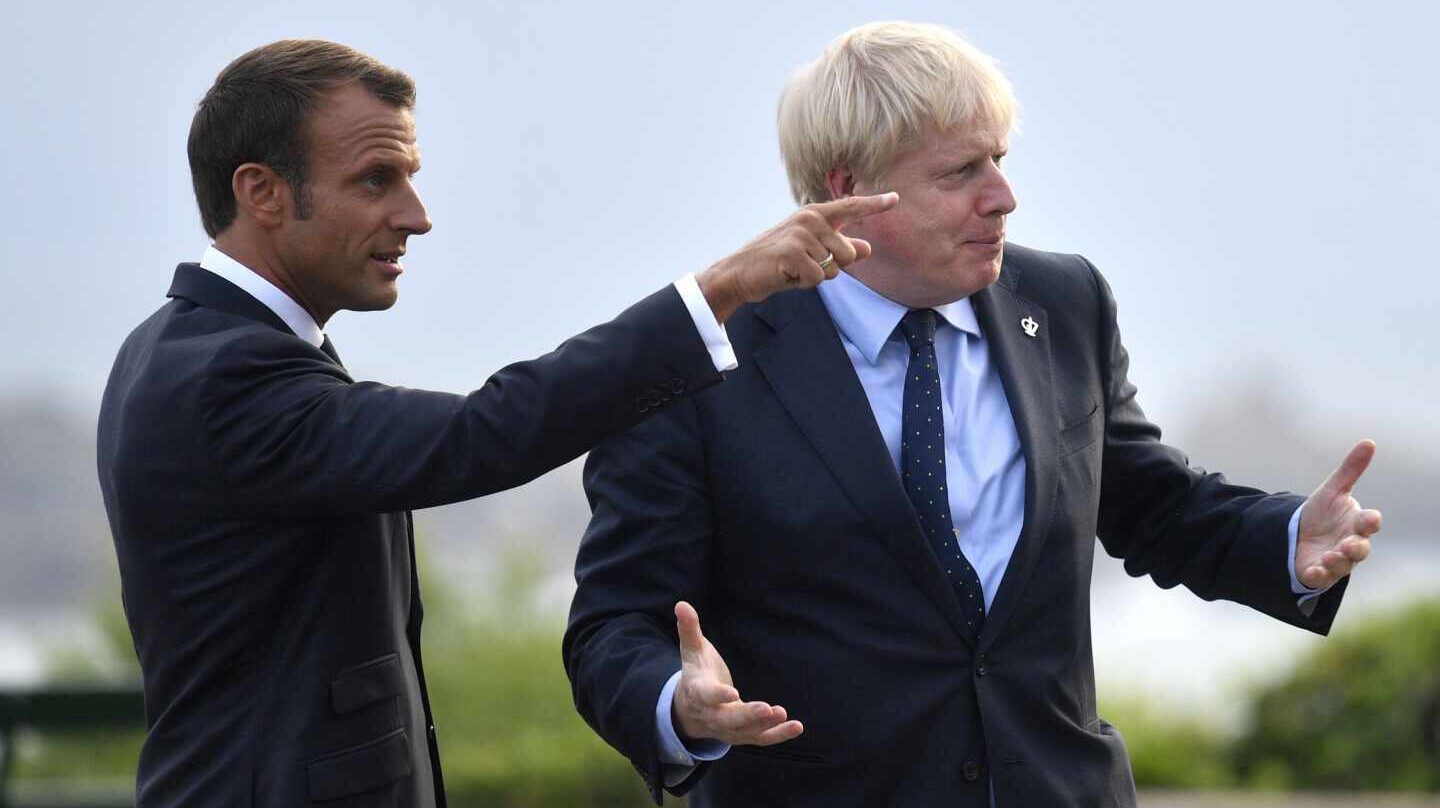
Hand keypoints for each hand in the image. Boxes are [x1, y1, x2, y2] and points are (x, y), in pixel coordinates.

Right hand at [670, 601, 803, 745]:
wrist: (689, 709)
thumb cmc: (696, 672)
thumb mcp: (691, 651)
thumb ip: (689, 629)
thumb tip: (681, 604)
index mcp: (698, 691)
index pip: (706, 696)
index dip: (718, 695)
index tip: (732, 692)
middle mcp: (711, 715)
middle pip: (727, 720)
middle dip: (747, 716)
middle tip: (767, 708)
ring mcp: (727, 729)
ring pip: (745, 732)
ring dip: (764, 725)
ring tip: (782, 714)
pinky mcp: (742, 735)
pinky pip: (760, 739)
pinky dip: (778, 735)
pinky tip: (797, 727)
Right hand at [696, 193, 899, 321]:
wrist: (741, 272)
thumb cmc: (778, 263)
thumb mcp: (812, 254)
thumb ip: (839, 249)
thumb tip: (867, 248)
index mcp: (815, 215)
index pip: (850, 207)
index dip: (875, 204)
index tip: (896, 199)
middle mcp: (809, 219)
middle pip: (848, 252)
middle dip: (833, 268)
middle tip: (804, 266)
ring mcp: (800, 234)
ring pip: (834, 268)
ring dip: (816, 277)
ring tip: (793, 270)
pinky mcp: (792, 252)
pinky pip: (817, 278)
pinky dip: (804, 284)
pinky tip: (786, 275)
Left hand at [1296, 440, 1382, 588]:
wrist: (1300, 535)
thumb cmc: (1324, 513)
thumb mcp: (1334, 490)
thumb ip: (1351, 469)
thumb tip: (1369, 442)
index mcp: (1356, 524)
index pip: (1368, 524)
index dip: (1370, 521)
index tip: (1371, 518)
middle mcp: (1350, 545)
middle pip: (1360, 549)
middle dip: (1356, 547)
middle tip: (1350, 544)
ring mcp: (1336, 560)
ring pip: (1343, 565)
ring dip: (1339, 561)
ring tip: (1331, 555)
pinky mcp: (1318, 572)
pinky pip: (1321, 577)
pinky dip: (1319, 574)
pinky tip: (1314, 570)